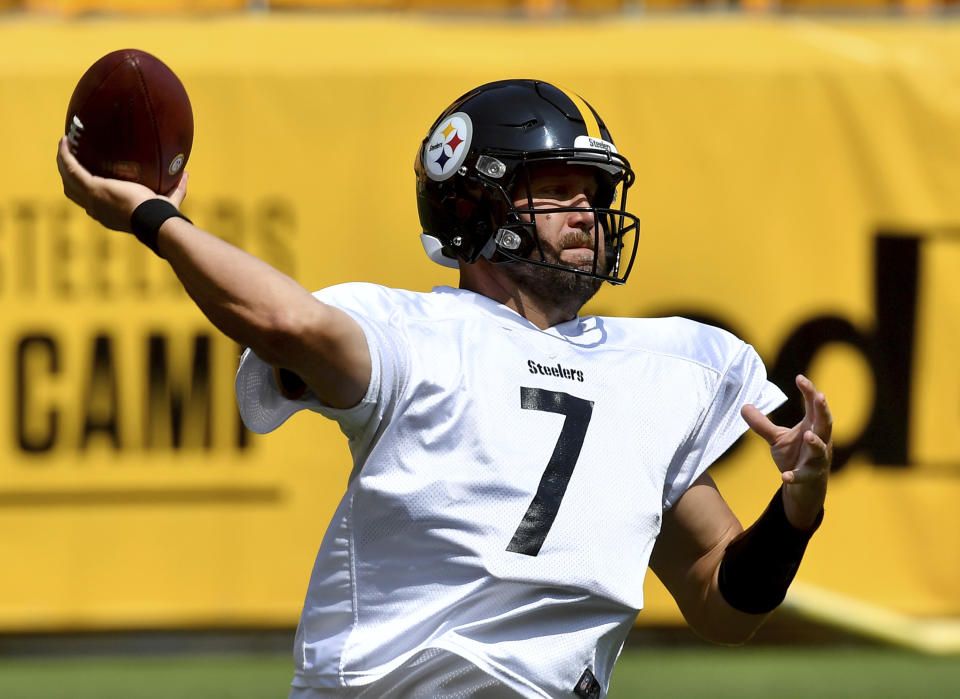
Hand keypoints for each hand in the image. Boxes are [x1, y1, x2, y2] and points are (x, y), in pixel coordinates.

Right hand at [56, 135, 187, 232]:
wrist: (154, 220)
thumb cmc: (162, 214)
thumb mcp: (168, 201)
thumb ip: (177, 188)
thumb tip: (185, 174)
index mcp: (109, 213)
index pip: (92, 203)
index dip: (86, 191)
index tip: (88, 178)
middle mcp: (96, 208)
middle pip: (73, 192)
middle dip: (68, 175)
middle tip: (70, 157)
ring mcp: (91, 198)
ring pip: (67, 178)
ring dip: (63, 161)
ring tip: (65, 144)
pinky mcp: (92, 187)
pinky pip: (71, 167)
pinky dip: (65, 154)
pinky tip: (65, 140)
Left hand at [741, 374, 832, 529]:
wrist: (805, 486)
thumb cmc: (795, 455)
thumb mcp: (777, 438)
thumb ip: (762, 423)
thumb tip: (743, 406)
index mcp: (812, 426)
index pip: (813, 406)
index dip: (809, 392)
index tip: (800, 378)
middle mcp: (819, 440)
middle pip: (825, 423)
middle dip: (823, 410)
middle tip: (820, 396)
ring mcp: (817, 459)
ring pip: (820, 449)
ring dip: (815, 442)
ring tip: (808, 436)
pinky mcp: (811, 476)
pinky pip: (804, 476)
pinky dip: (795, 476)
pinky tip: (784, 476)